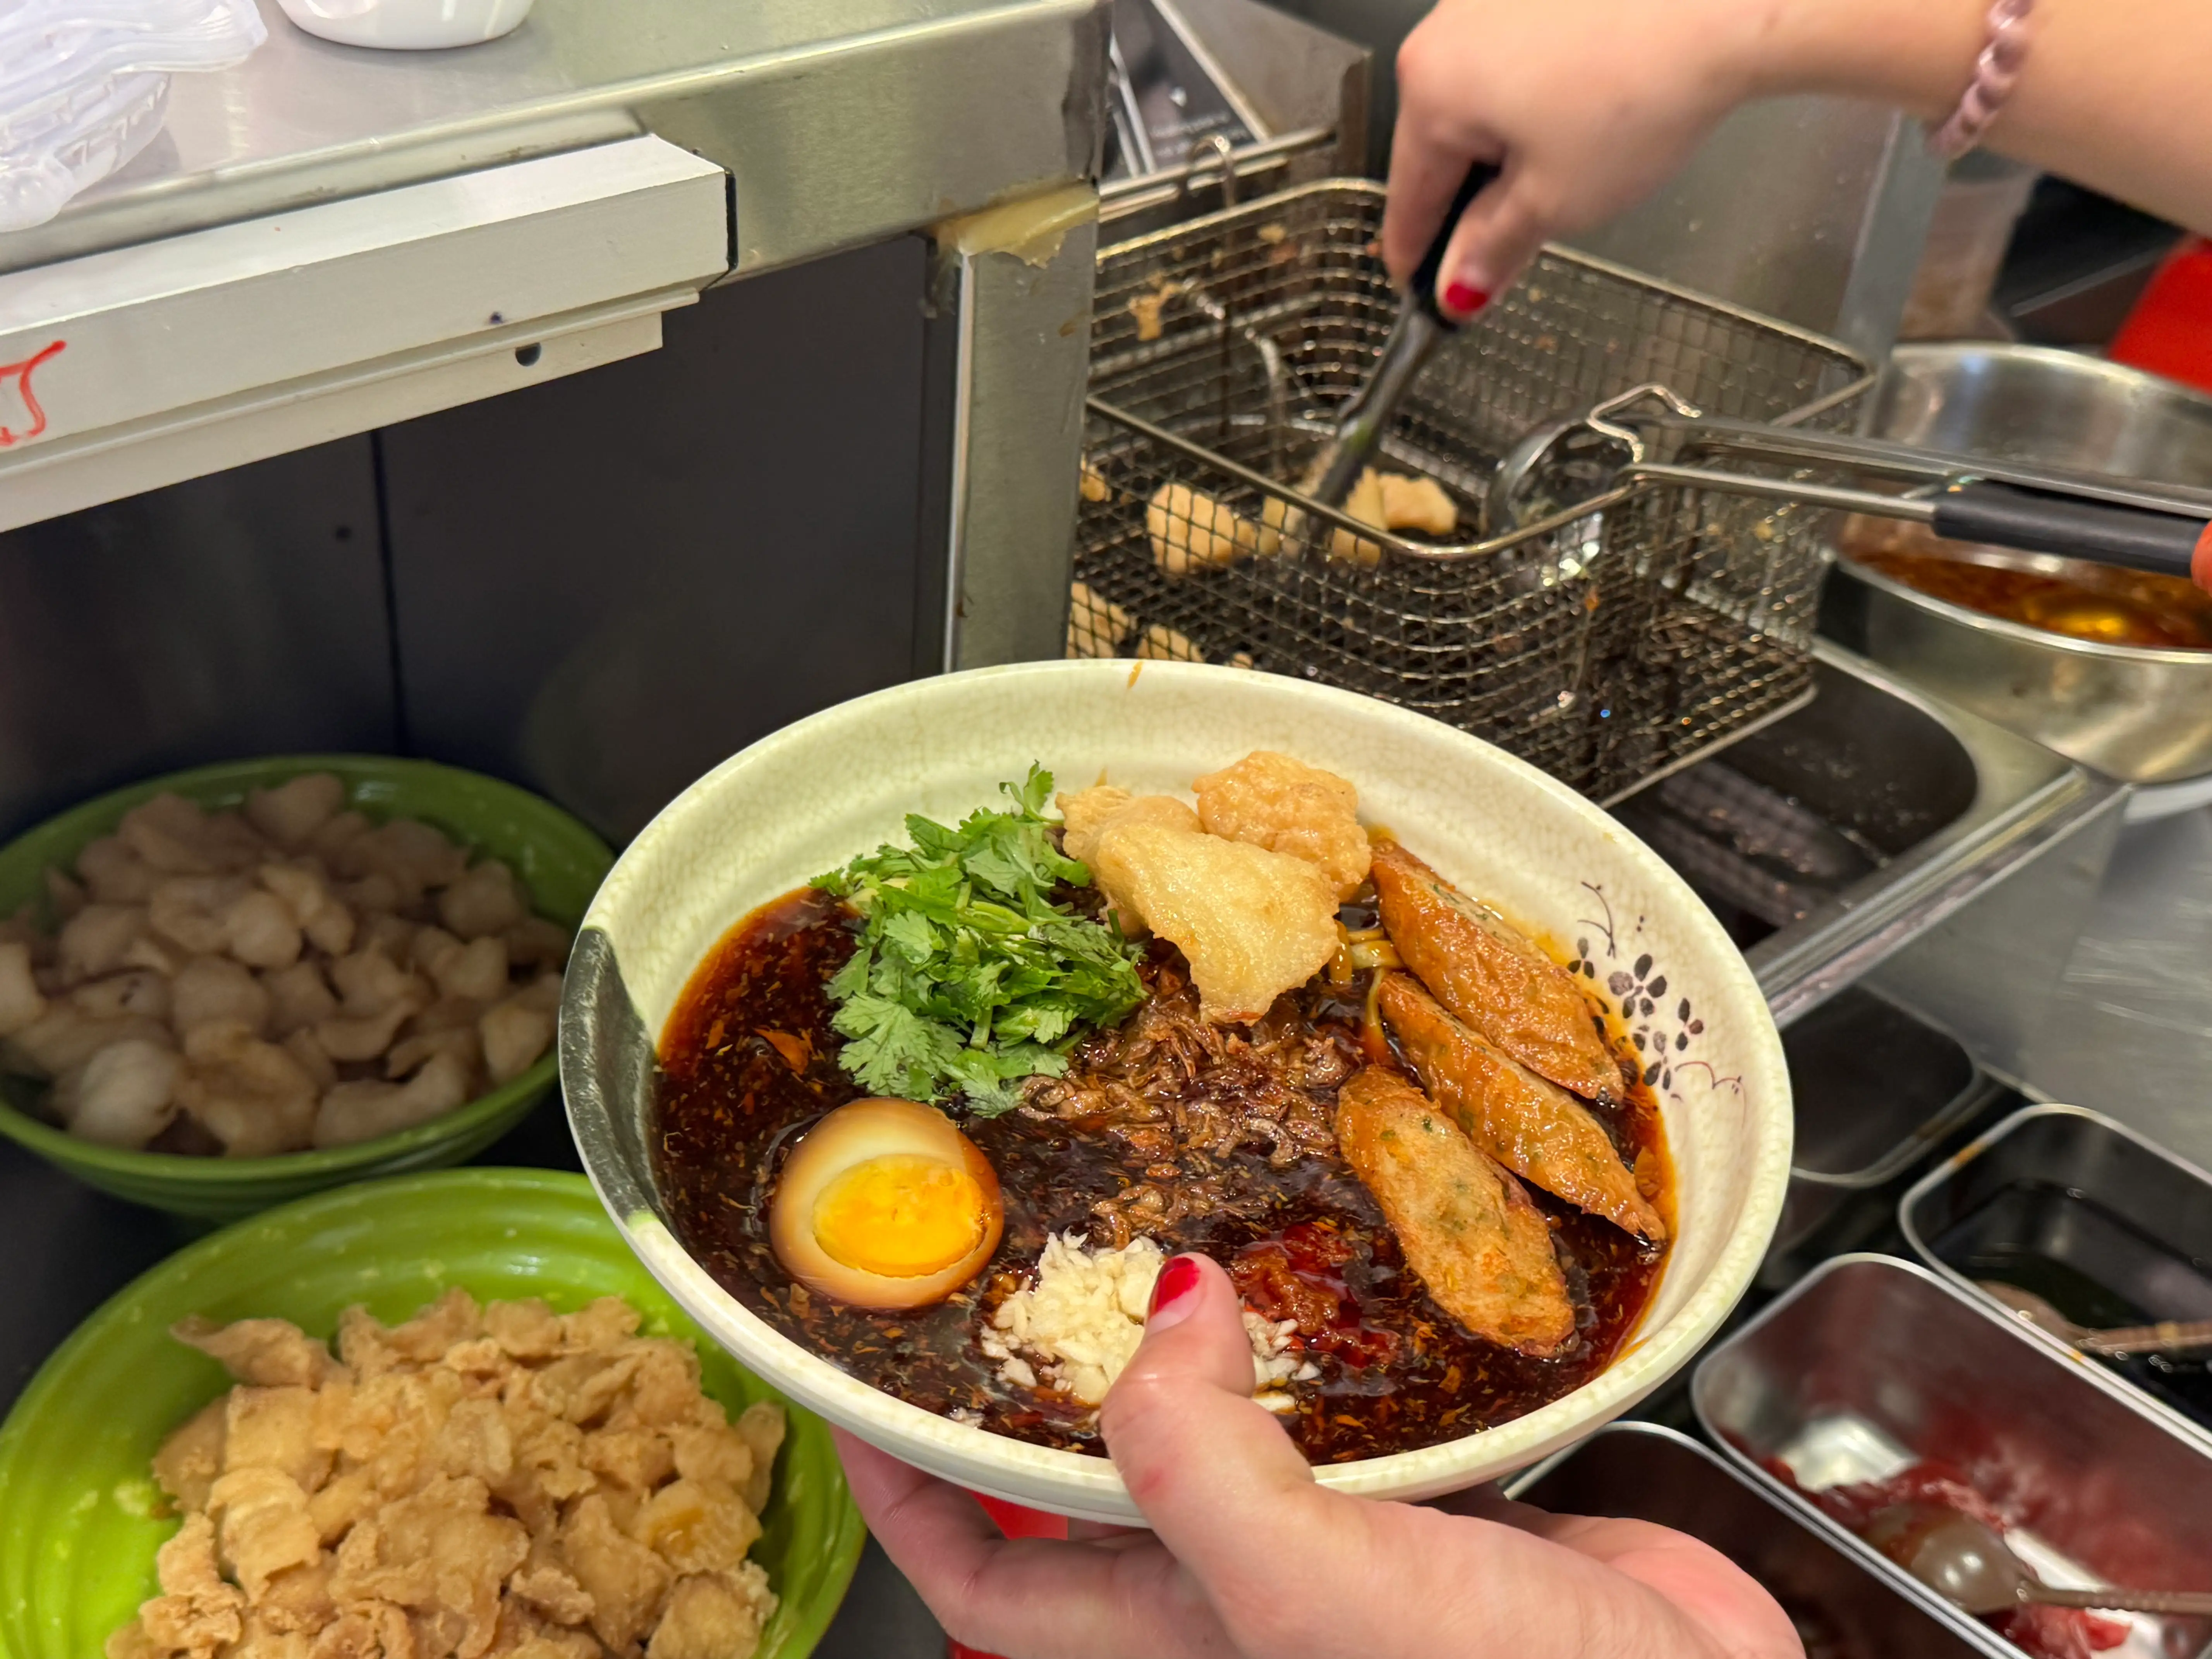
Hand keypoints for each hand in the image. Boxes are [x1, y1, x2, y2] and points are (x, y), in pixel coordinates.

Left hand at [836, 1254, 1802, 1658]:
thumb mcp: (1316, 1598)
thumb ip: (1210, 1468)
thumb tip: (1163, 1311)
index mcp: (1174, 1635)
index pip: (980, 1573)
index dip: (897, 1484)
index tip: (844, 1379)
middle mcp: (1236, 1594)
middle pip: (1085, 1484)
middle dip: (1033, 1381)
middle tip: (999, 1251)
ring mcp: (1335, 1544)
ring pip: (1213, 1429)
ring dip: (1176, 1340)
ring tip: (1146, 1216)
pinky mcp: (1431, 1499)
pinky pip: (1339, 1405)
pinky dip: (1318, 1333)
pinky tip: (1324, 1255)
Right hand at [1382, 0, 1764, 316]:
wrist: (1727, 6)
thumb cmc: (1643, 88)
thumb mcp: (1556, 202)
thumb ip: (1494, 249)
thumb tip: (1459, 285)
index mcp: (1431, 86)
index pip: (1410, 195)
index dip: (1416, 254)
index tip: (1419, 285)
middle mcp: (1449, 29)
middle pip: (1446, 144)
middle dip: (1477, 197)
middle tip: (1516, 242)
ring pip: (1485, 100)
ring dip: (1514, 145)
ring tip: (1574, 167)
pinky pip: (1522, 60)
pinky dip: (1542, 98)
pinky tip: (1588, 114)